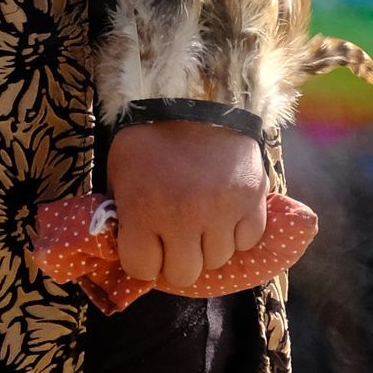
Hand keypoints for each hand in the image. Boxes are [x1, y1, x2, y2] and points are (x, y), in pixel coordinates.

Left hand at [107, 119, 267, 291]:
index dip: (143, 260)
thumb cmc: (150, 137)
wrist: (195, 97)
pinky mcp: (252, 200)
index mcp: (144, 211)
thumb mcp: (120, 172)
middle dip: (177, 260)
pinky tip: (226, 214)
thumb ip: (123, 212)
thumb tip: (129, 246)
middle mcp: (184, 218)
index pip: (143, 269)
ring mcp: (222, 211)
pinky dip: (238, 233)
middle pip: (184, 274)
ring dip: (209, 246)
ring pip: (218, 261)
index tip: (147, 247)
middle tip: (176, 240)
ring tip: (203, 222)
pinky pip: (248, 241)